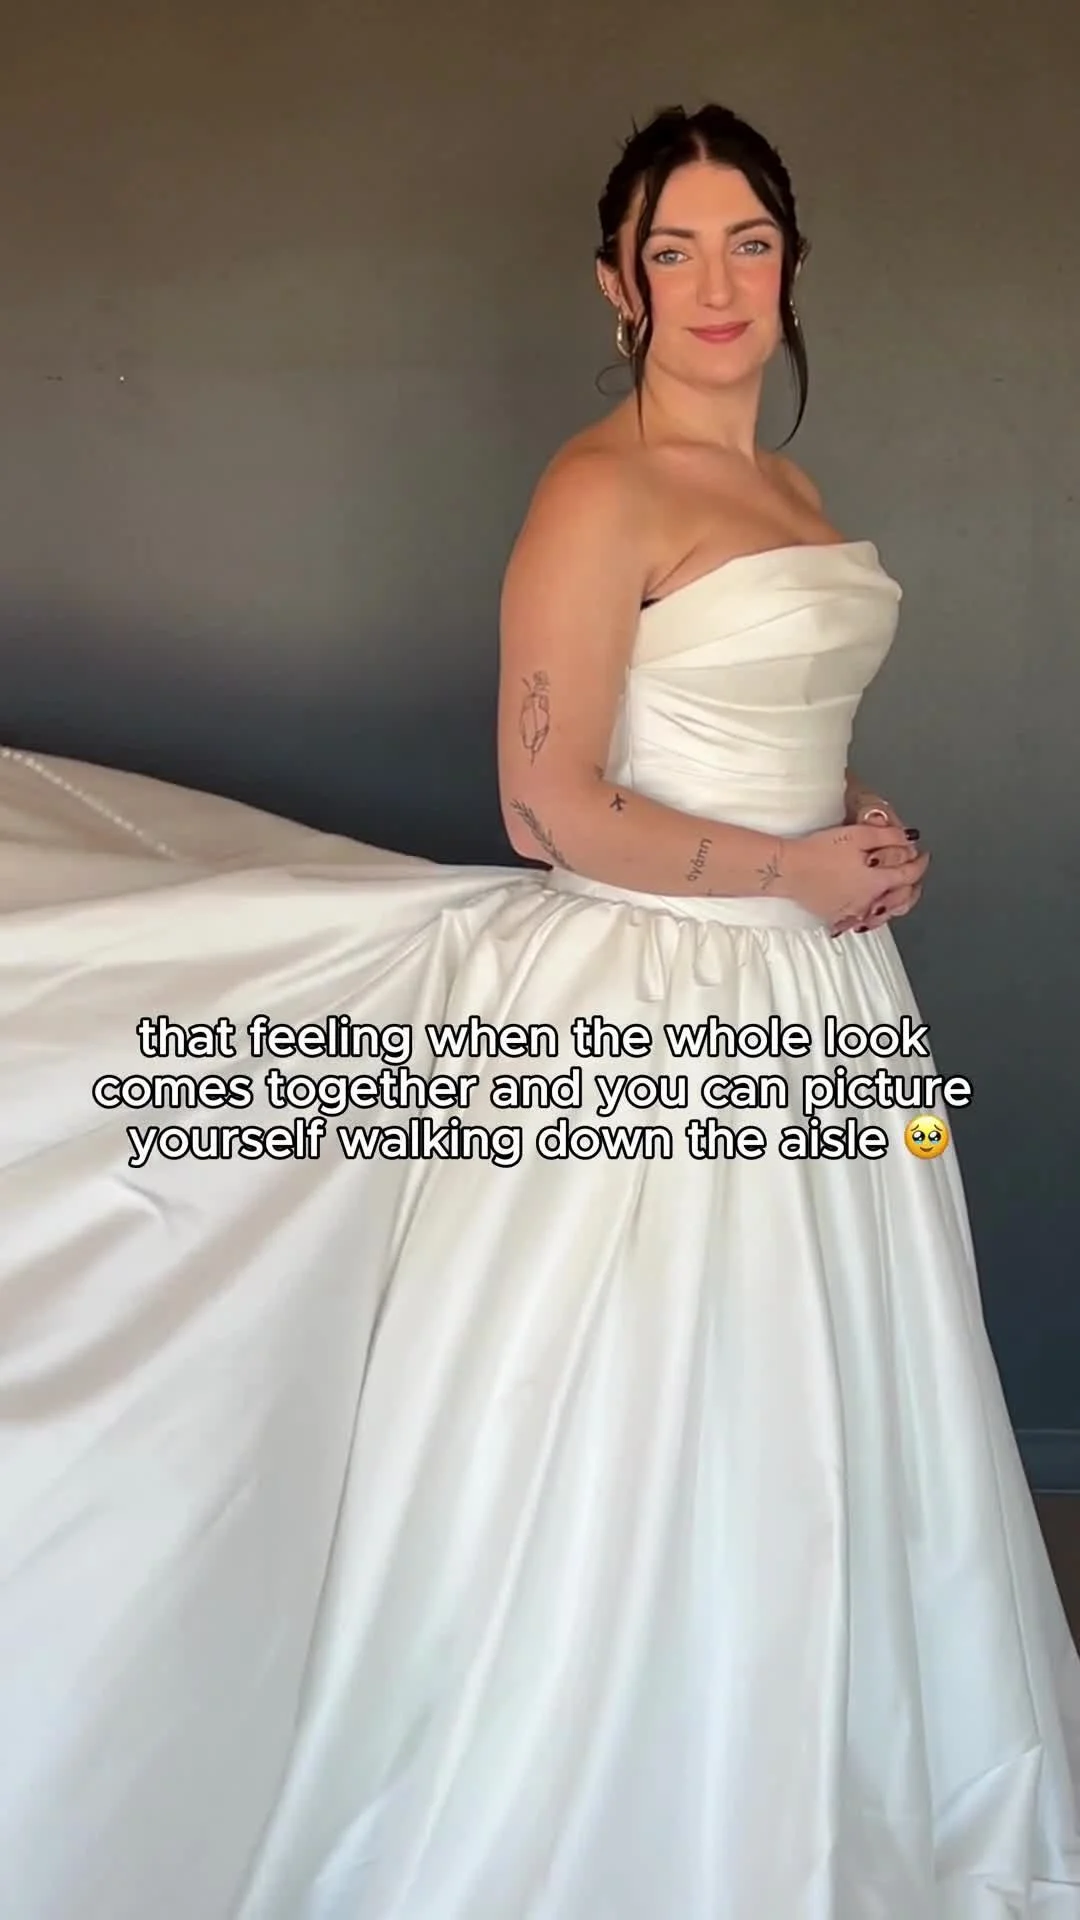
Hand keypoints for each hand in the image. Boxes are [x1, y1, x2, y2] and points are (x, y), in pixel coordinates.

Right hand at [784, 821, 924, 930]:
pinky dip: (874, 913)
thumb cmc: (819, 850)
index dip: (921, 862)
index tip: (923, 855)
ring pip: (885, 913)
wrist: (789, 870)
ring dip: (896, 901)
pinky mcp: (837, 918)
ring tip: (897, 890)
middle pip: (903, 898)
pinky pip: (864, 920)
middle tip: (915, 872)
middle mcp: (869, 901)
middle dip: (914, 884)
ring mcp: (853, 912)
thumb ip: (888, 836)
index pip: (909, 874)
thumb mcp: (857, 834)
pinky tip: (872, 907)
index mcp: (877, 881)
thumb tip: (909, 839)